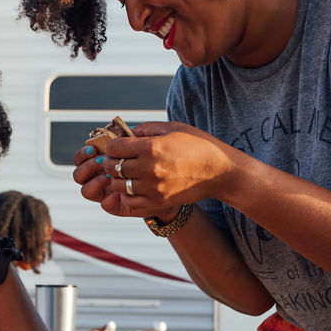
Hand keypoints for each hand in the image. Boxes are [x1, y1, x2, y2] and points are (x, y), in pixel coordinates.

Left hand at [76, 121, 236, 220]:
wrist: (219, 171)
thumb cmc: (197, 145)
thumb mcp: (172, 128)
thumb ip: (145, 129)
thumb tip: (122, 132)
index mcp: (151, 147)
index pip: (114, 148)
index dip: (112, 146)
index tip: (117, 146)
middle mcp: (150, 168)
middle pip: (112, 167)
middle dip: (111, 162)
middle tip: (116, 160)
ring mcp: (153, 188)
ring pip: (118, 185)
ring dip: (118, 179)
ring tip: (125, 174)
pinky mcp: (158, 202)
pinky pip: (130, 202)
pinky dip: (127, 195)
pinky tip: (133, 187)